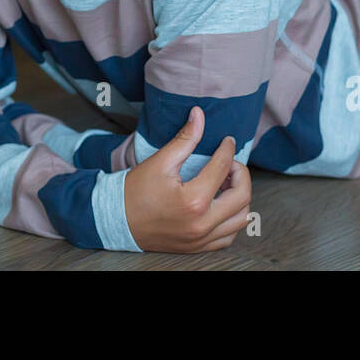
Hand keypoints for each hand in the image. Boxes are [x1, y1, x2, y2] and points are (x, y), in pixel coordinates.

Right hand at [123, 106, 251, 252]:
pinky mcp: (199, 246)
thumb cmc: (136, 191)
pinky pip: (229, 235)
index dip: (228, 149)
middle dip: (241, 174)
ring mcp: (202, 238)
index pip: (223, 168)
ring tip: (226, 183)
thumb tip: (199, 114)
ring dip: (240, 197)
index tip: (226, 141)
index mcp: (194, 200)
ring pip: (241, 219)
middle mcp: (202, 223)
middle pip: (242, 196)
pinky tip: (222, 203)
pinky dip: (232, 218)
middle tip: (229, 163)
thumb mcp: (160, 161)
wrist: (117, 220)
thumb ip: (185, 138)